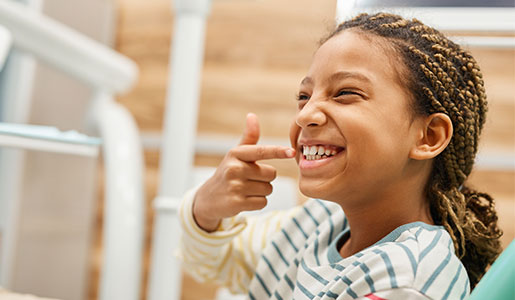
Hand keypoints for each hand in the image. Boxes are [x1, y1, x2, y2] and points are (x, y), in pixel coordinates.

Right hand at [193, 113, 295, 231]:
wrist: (209, 198)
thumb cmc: (228, 172)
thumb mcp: (236, 154)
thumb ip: (249, 137)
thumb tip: (252, 116)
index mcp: (236, 154)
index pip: (261, 151)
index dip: (278, 151)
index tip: (291, 152)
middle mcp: (234, 168)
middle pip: (271, 174)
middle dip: (265, 178)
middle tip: (249, 179)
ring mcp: (235, 186)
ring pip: (268, 189)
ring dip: (261, 191)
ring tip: (246, 189)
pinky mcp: (237, 203)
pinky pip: (262, 202)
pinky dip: (257, 202)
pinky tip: (244, 199)